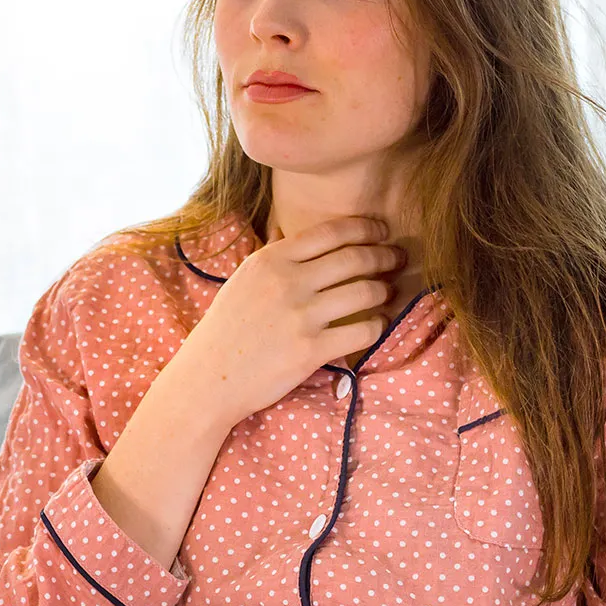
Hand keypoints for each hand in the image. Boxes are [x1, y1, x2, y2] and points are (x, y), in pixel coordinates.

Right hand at [167, 215, 406, 427]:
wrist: (209, 378)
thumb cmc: (226, 329)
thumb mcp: (243, 280)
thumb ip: (271, 256)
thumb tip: (287, 230)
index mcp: (271, 260)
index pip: (331, 232)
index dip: (365, 227)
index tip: (381, 230)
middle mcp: (288, 282)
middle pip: (355, 257)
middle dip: (384, 255)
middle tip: (396, 258)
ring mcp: (301, 317)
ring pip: (365, 291)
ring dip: (384, 289)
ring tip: (387, 292)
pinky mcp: (311, 350)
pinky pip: (362, 331)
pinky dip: (378, 325)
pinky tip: (377, 324)